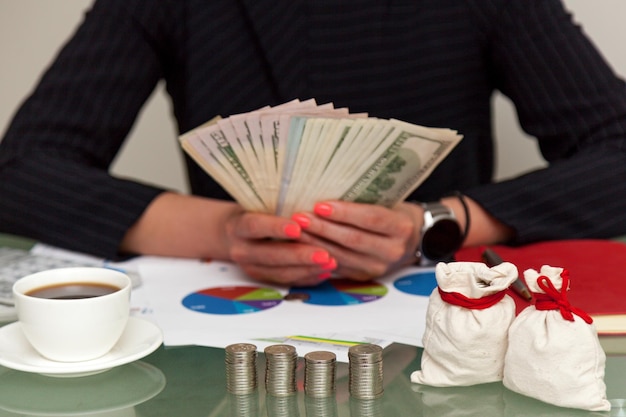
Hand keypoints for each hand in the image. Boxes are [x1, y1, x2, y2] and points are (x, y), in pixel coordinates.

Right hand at [121, 192, 336, 285]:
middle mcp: (242, 249)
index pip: (256, 227)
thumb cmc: (254, 209)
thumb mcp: (260, 201)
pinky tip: (325, 272)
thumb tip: (311, 184)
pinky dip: (307, 277)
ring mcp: (251, 267)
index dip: (276, 228)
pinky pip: (287, 281)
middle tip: (324, 253)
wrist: (231, 233)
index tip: (298, 227)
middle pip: (271, 255)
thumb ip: (278, 199)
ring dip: (307, 269)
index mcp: (239, 225)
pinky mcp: (263, 279)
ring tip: (330, 263)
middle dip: (300, 256)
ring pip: (280, 273)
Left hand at [290, 201, 422, 280]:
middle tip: (300, 217)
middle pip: (353, 239)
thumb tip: (326, 190)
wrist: (411, 240)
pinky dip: (319, 256)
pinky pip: (338, 267)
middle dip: (323, 228)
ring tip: (297, 230)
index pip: (370, 219)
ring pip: (342, 256)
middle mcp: (393, 251)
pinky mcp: (364, 277)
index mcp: (402, 227)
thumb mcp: (389, 202)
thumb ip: (365, 199)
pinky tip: (303, 247)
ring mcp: (379, 267)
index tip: (320, 205)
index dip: (344, 213)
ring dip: (316, 243)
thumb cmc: (395, 214)